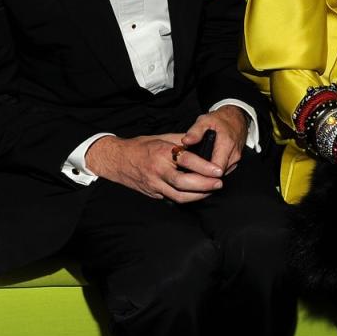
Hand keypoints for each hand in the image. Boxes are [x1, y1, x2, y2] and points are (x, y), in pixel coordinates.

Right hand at [85, 133, 221, 202]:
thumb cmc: (141, 146)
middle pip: (184, 183)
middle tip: (219, 183)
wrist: (117, 160)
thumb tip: (202, 142)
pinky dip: (187, 197)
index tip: (218, 170)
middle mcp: (158, 170)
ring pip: (179, 196)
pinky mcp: (153, 193)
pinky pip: (172, 198)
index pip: (187, 161)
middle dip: (205, 185)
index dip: (204, 167)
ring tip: (211, 190)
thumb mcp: (161, 137)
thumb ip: (182, 140)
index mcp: (161, 152)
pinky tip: (197, 194)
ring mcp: (154, 184)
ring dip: (198, 195)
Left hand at [178, 105, 247, 175]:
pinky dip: (215, 167)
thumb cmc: (221, 119)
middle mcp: (234, 154)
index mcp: (226, 144)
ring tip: (199, 164)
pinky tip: (207, 162)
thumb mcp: (205, 120)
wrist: (236, 117)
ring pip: (221, 173)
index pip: (216, 169)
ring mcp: (236, 159)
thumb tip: (186, 141)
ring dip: (210, 171)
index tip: (193, 170)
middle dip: (205, 172)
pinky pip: (224, 169)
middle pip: (218, 173)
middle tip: (192, 168)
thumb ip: (195, 132)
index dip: (204, 172)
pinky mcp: (235, 161)